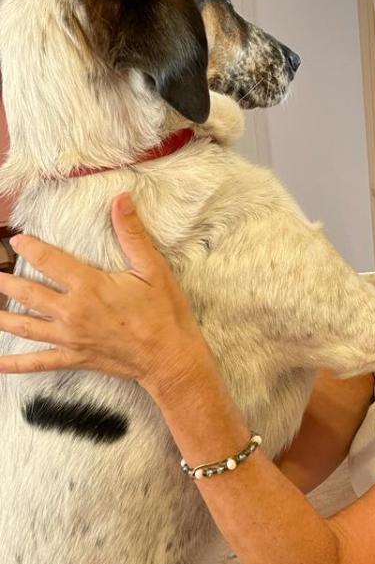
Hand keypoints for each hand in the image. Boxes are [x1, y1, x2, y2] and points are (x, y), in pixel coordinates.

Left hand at [0, 193, 210, 390]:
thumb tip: (121, 199)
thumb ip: (132, 234)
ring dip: (0, 316)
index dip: (30, 248)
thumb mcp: (153, 269)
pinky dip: (14, 364)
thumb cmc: (164, 313)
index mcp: (89, 287)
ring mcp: (70, 338)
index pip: (49, 261)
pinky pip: (38, 362)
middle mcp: (72, 312)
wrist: (170, 358)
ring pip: (24, 326)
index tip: (17, 239)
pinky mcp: (74, 358)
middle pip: (26, 293)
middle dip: (3, 282)